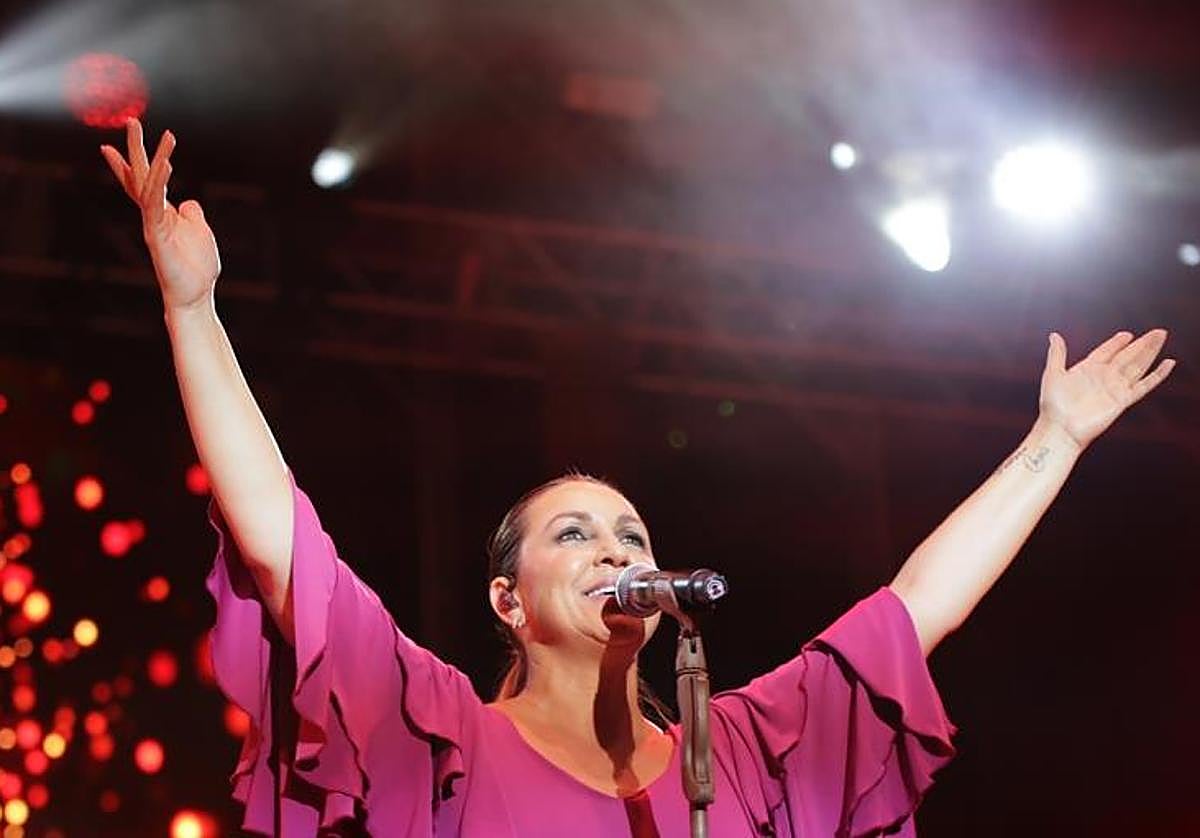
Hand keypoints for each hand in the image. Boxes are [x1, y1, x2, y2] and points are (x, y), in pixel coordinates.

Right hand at [100, 119, 219, 312]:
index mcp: (163, 213)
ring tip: (159, 135)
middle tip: (132, 121)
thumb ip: (192, 215)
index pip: (143, 182)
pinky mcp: (157, 234)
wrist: (195, 295)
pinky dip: (161, 183)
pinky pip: (156, 204)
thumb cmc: (196, 268)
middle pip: (140, 176)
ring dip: (154, 158)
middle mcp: (153, 215)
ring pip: (148, 185)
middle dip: (135, 149)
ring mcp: (153, 224)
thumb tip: (189, 202)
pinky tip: (166, 164)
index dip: (130, 162)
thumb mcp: (199, 232)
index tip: (114, 142)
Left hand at [1038, 329, 1174, 448]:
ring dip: (1150, 352)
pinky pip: (1144, 385)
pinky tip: (1168, 363)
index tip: (1127, 334)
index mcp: (1087, 369)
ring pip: (1138, 366)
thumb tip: (1054, 335)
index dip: (1116, 343)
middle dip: (1142, 344)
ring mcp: (1115, 388)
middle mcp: (1104, 377)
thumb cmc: (1053, 405)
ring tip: (1162, 338)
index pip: (1106, 351)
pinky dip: (1157, 375)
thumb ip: (1057, 354)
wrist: (1061, 429)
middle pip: (1127, 356)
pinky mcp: (1123, 400)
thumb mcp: (1053, 374)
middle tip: (1158, 332)